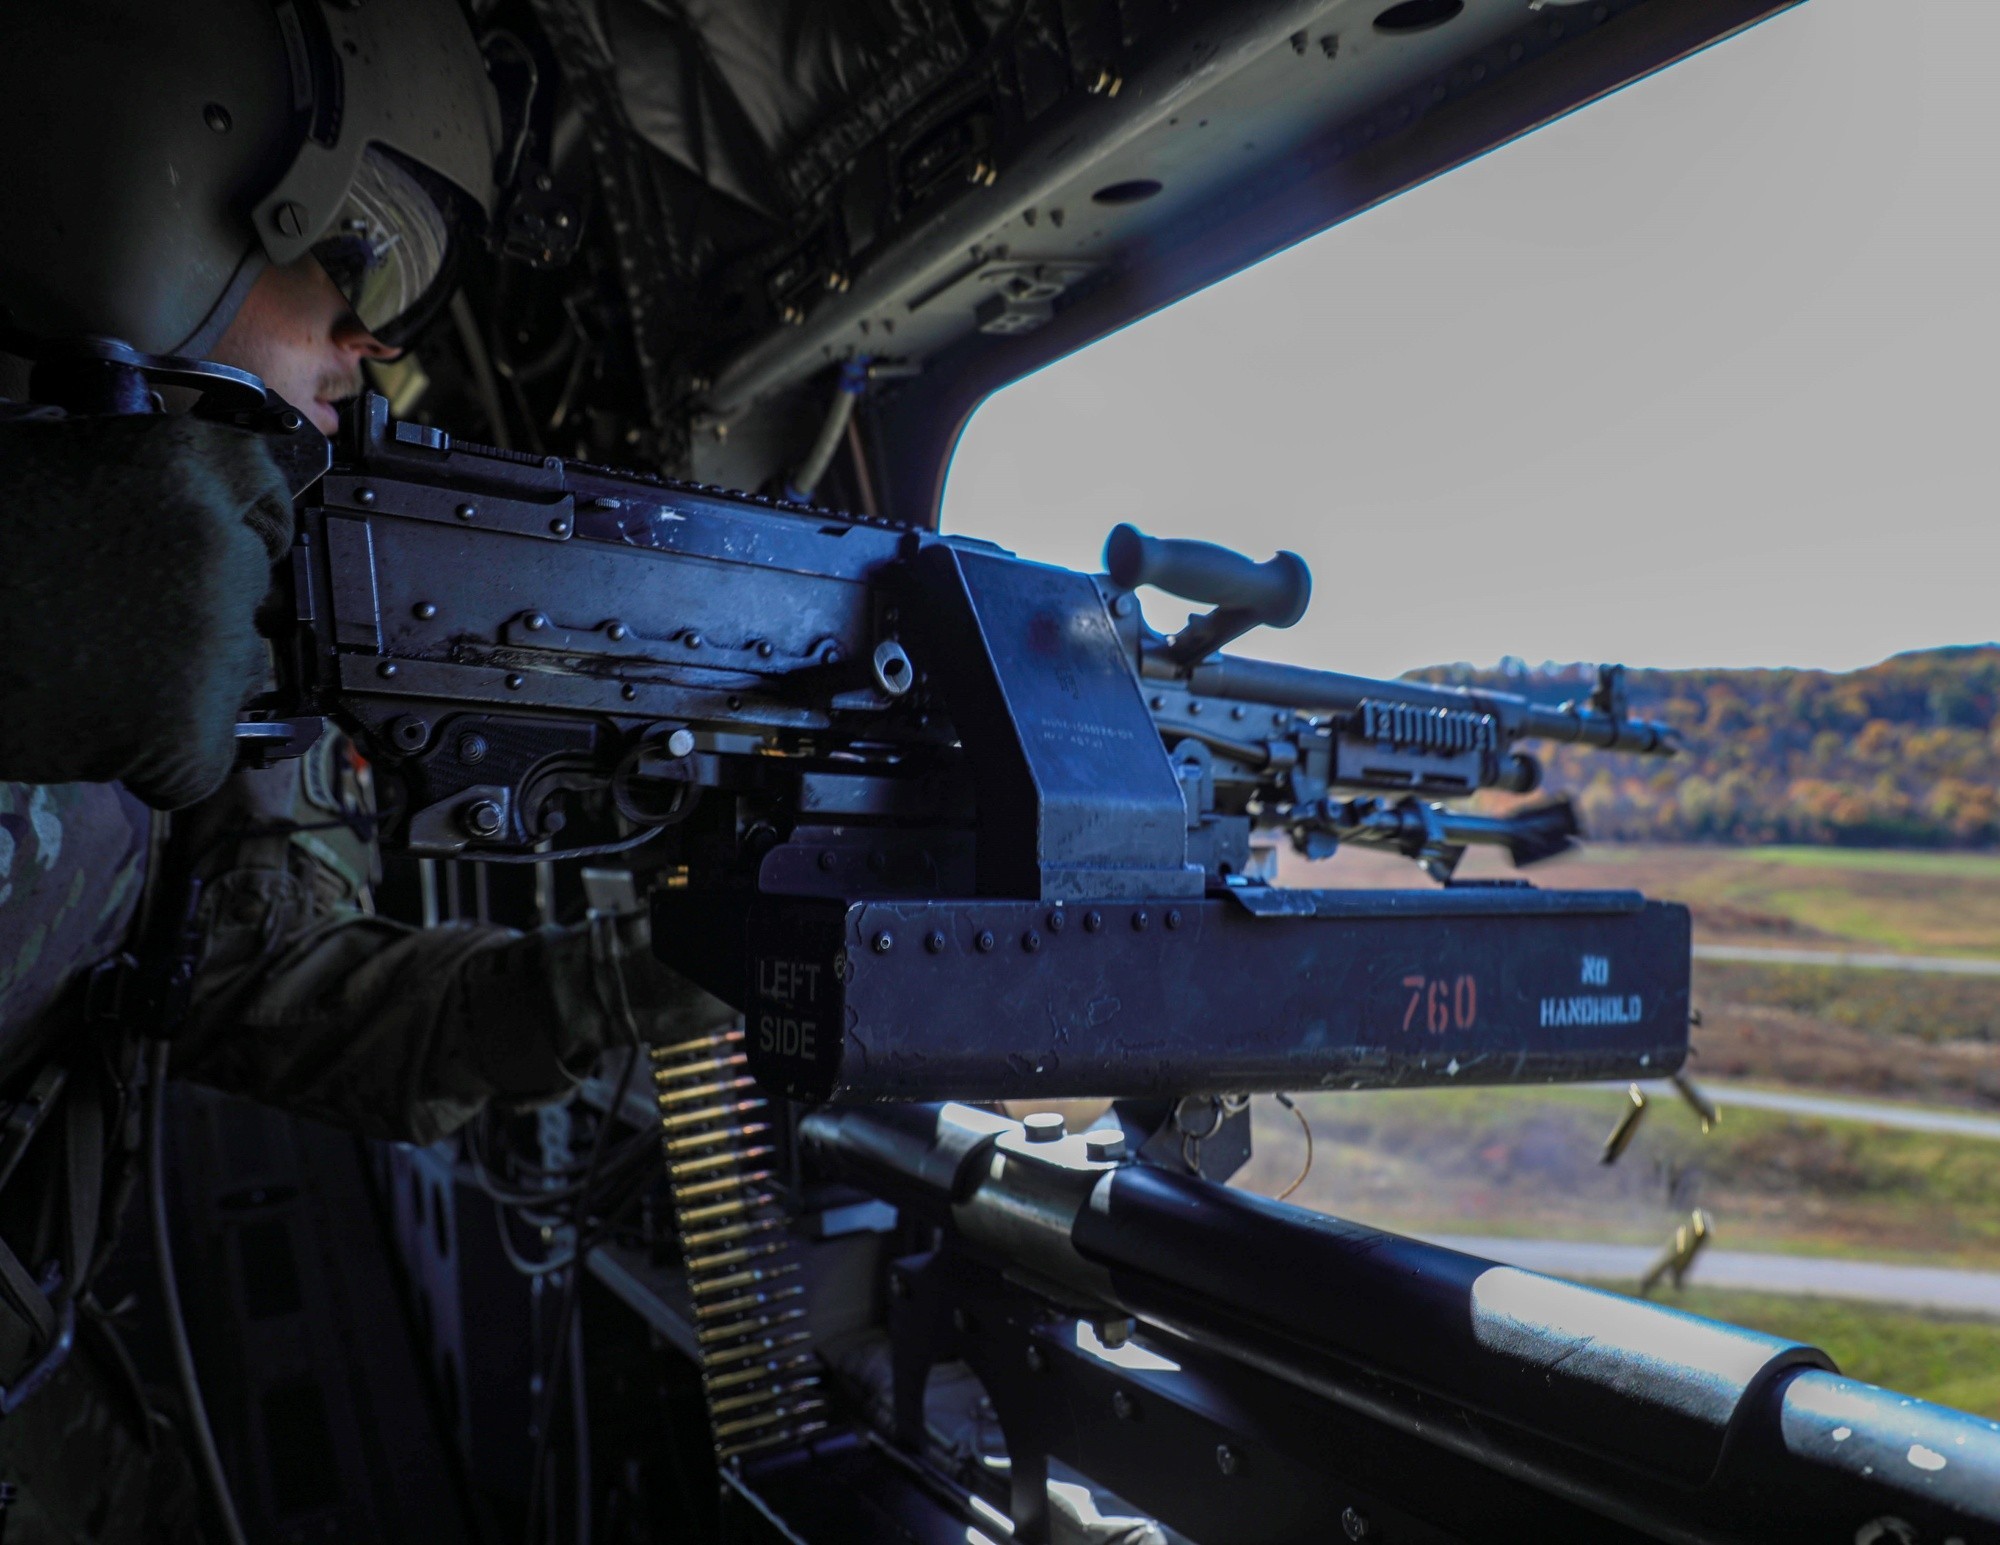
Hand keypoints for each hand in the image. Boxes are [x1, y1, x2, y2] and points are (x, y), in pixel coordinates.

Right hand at [0, 413, 292, 807]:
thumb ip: (129, 487)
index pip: (266, 497)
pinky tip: (82, 726)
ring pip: (231, 677)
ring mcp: (209, 639)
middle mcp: (214, 542)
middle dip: (193, 615)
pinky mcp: (188, 730)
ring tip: (76, 670)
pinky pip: (199, 760)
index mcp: (179, 462)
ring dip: (174, 685)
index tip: (221, 550)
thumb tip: (182, 511)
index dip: (243, 530)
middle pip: (249, 594)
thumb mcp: (36, 464)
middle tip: (105, 626)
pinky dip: (152, 761)